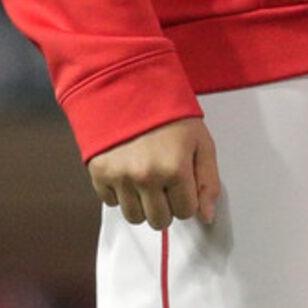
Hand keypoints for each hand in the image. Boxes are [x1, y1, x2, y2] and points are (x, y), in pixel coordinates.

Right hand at [89, 118, 220, 231]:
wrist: (128, 86)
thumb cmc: (168, 112)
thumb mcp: (200, 140)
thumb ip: (208, 180)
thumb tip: (206, 216)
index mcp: (175, 167)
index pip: (186, 212)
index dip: (186, 197)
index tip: (182, 179)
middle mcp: (146, 176)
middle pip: (159, 221)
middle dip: (165, 205)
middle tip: (164, 179)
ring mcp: (120, 176)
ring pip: (134, 217)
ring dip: (142, 202)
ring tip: (145, 174)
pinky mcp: (99, 173)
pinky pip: (111, 203)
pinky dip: (120, 192)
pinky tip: (127, 168)